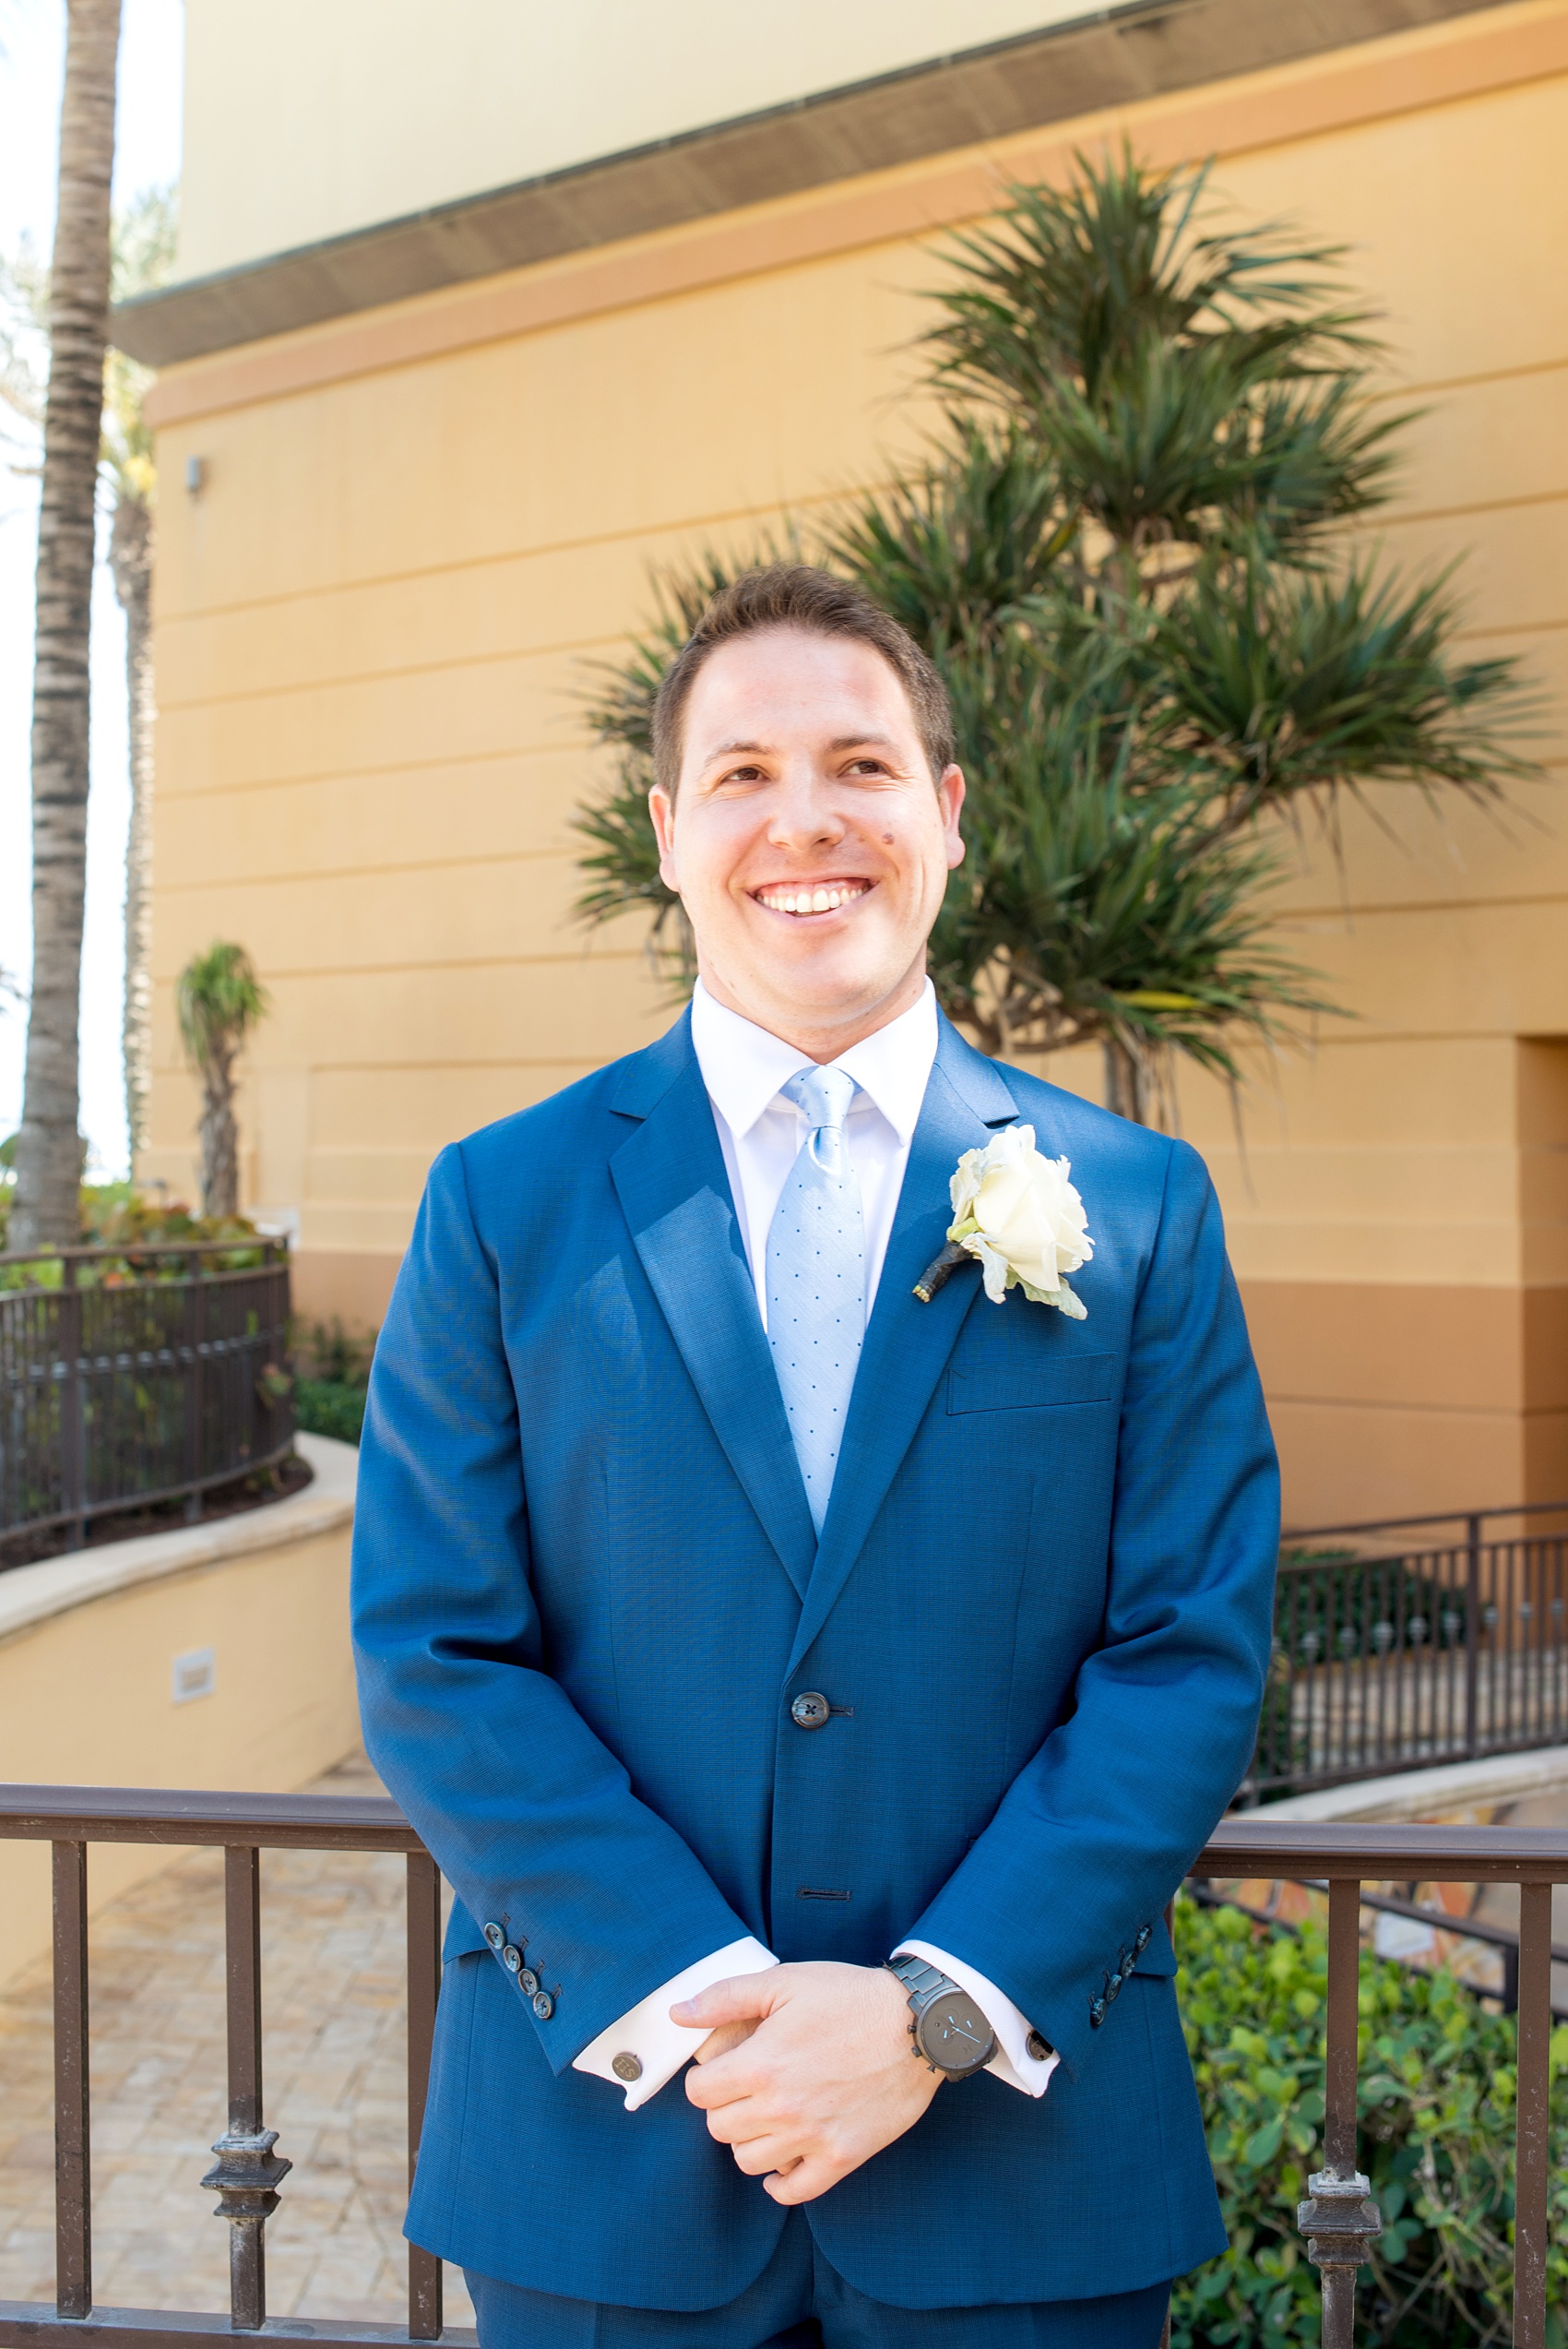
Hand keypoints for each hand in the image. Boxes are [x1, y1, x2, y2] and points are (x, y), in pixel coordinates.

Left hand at [673, 1961, 940, 2203]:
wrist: (917, 2024)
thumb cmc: (849, 1997)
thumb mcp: (784, 1982)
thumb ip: (725, 1998)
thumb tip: (677, 2014)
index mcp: (761, 2065)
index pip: (699, 2094)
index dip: (707, 2079)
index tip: (724, 2069)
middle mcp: (782, 2108)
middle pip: (719, 2130)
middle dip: (725, 2107)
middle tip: (747, 2088)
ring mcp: (812, 2138)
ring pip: (749, 2162)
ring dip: (751, 2140)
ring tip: (769, 2114)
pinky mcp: (843, 2157)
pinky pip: (794, 2191)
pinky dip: (781, 2181)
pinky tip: (786, 2154)